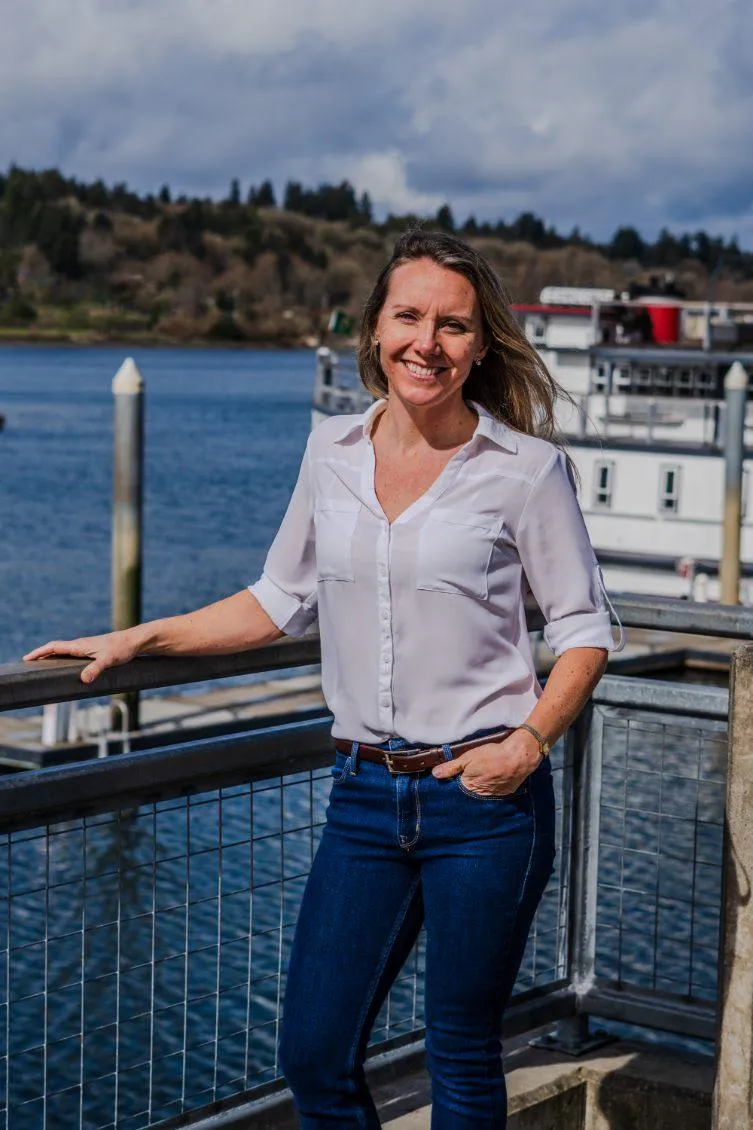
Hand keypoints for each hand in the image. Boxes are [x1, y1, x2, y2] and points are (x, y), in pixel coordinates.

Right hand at [23, 629, 141, 683]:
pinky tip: (64, 663)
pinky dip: (62, 656)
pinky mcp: (93, 650)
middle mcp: (81, 644)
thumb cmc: (122, 649)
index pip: (54, 647)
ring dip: (51, 654)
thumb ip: (96, 669)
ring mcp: (87, 646)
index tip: (28, 657)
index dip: (40, 652)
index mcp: (80, 645)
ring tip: (41, 662)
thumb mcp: (108, 660)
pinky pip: (72, 652)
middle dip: (41, 654)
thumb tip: (84, 679)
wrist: (135, 641)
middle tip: (29, 661)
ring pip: (64, 649)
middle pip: (56, 648)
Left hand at [431, 729, 542, 795]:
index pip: (458, 788)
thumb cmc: (492, 755)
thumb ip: (451, 767)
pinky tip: (497, 776)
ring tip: (488, 773)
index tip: (458, 775)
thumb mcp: (468, 757)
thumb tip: (435, 774)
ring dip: (483, 785)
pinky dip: (495, 785)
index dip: (457, 780)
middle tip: (476, 771)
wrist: (518, 757)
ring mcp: (494, 795)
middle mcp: (481, 795)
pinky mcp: (506, 793)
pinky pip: (497, 791)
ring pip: (484, 792)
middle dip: (470, 784)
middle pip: (471, 791)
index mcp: (469, 786)